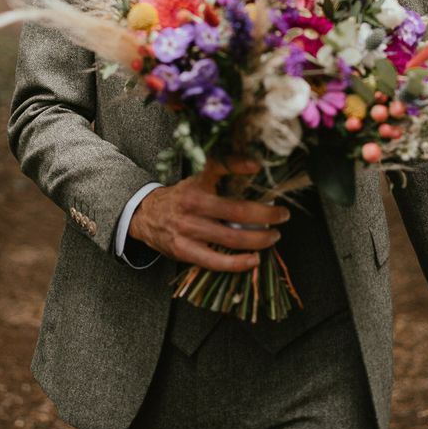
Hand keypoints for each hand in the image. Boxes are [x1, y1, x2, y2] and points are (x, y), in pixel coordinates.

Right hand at [129, 156, 289, 271]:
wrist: (144, 216)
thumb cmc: (180, 196)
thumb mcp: (197, 177)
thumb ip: (223, 169)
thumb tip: (256, 165)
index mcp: (196, 183)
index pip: (217, 167)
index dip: (238, 165)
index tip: (258, 166)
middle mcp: (192, 205)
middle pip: (236, 211)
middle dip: (265, 215)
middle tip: (283, 215)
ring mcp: (188, 230)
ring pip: (230, 238)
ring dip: (258, 239)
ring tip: (274, 237)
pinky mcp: (184, 251)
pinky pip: (215, 261)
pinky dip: (237, 263)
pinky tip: (254, 260)